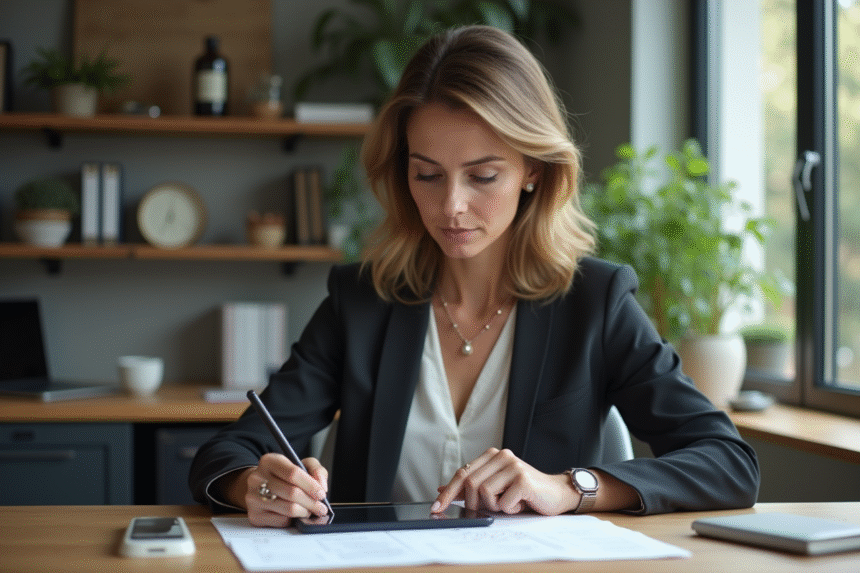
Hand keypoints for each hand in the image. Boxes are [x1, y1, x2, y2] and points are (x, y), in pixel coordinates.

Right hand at [241, 453, 329, 526]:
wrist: (260, 489)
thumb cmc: (284, 477)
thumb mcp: (301, 465)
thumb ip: (316, 469)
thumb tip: (321, 485)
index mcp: (269, 461)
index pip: (293, 473)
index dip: (311, 485)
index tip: (321, 494)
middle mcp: (257, 478)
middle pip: (292, 493)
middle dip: (311, 502)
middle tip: (321, 508)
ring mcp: (253, 498)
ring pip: (288, 509)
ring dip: (305, 512)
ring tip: (310, 511)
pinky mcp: (254, 516)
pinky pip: (281, 521)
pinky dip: (293, 520)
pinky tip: (296, 516)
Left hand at [431, 448, 577, 515]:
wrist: (556, 494)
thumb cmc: (524, 492)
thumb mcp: (495, 487)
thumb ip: (471, 486)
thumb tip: (442, 489)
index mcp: (492, 455)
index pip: (462, 473)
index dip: (448, 492)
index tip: (436, 508)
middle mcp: (502, 456)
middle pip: (470, 483)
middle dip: (472, 503)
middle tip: (486, 509)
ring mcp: (513, 466)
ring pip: (484, 493)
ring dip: (494, 506)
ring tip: (509, 503)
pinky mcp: (523, 479)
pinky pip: (502, 503)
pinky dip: (509, 509)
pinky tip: (520, 503)